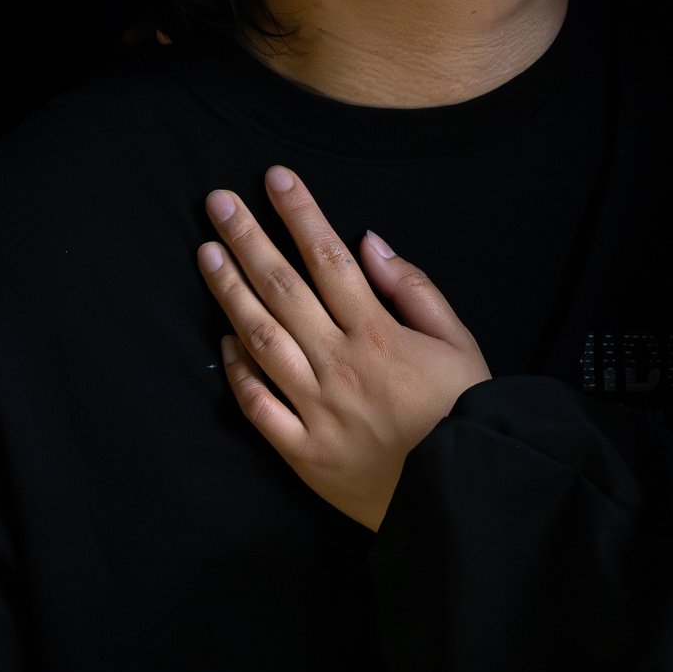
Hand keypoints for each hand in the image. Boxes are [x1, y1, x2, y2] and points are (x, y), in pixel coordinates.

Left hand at [196, 167, 489, 529]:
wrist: (462, 494)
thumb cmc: (465, 413)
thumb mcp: (459, 341)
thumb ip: (414, 289)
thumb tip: (369, 242)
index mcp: (378, 334)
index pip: (329, 258)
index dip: (300, 213)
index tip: (275, 177)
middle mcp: (338, 364)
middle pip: (282, 289)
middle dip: (247, 239)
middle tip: (217, 201)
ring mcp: (315, 409)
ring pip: (260, 340)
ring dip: (229, 293)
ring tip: (207, 254)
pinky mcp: (302, 452)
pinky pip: (258, 406)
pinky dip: (237, 371)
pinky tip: (224, 339)